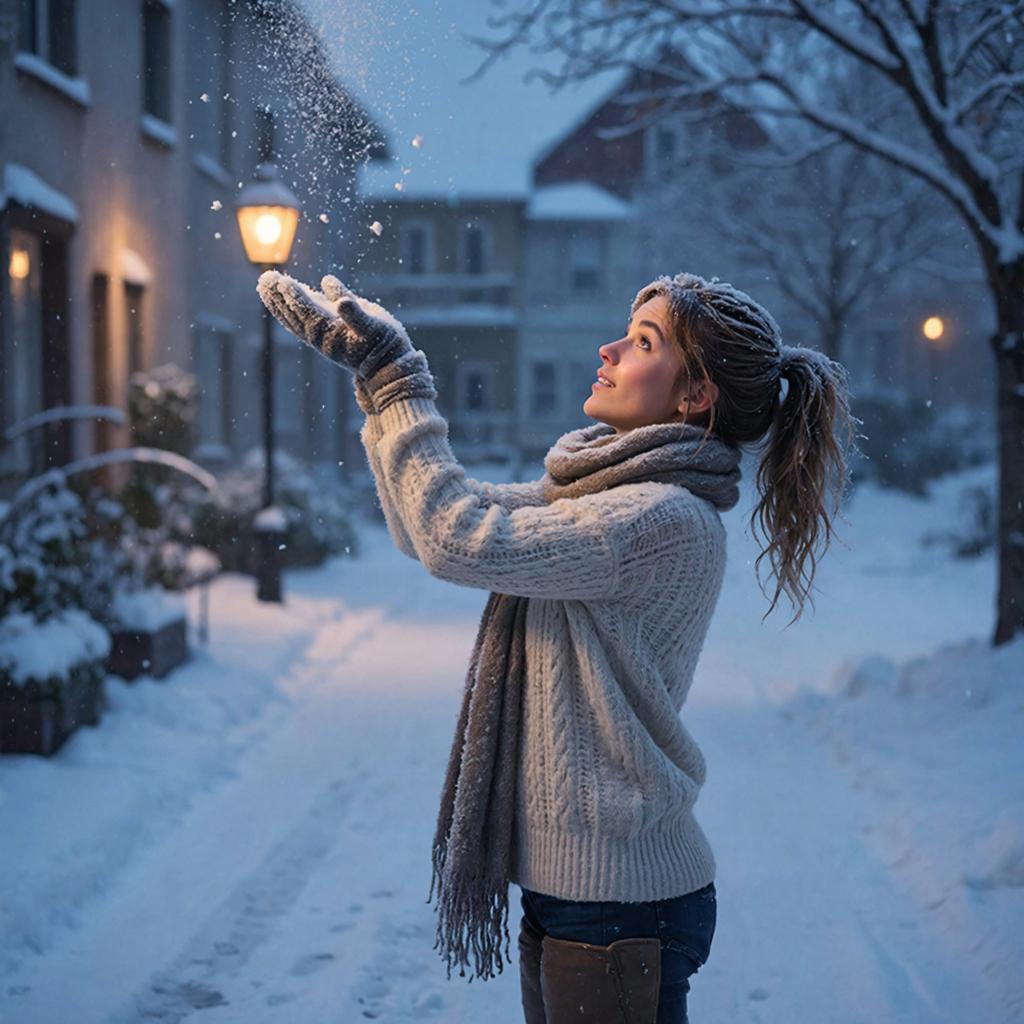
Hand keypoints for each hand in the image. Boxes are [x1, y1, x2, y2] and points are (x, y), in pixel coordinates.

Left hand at [257, 271, 411, 378]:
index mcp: (332, 330)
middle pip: (295, 313)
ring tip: (264, 284)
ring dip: (279, 301)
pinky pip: (301, 323)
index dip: (295, 296)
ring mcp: (322, 336)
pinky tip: (282, 302)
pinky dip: (290, 311)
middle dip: (279, 296)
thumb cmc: (384, 345)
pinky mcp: (325, 335)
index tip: (282, 282)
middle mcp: (322, 335)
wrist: (387, 367)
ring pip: (294, 317)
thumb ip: (356, 314)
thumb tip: (341, 301)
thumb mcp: (374, 328)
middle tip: (265, 278)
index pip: (308, 311)